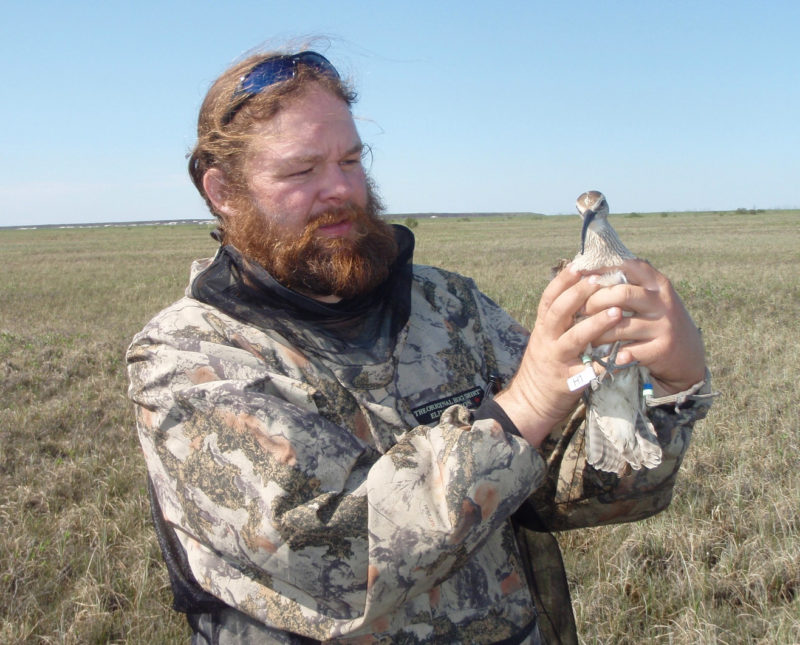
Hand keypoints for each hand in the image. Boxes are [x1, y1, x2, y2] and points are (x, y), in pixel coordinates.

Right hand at [494, 264, 626, 446]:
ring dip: (595, 324)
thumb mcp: (545, 339)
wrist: (530, 402)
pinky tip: (625, 355)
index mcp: (542, 328)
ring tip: (616, 312)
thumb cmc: (544, 366)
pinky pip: (590, 370)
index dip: (562, 281)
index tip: (578, 265)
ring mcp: (557, 361)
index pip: (549, 299)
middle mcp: (546, 341)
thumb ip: (559, 319)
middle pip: (559, 312)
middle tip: (599, 280)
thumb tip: (578, 290)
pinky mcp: (568, 382)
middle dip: (578, 295)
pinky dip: (607, 362)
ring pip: (574, 338)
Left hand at [579, 259, 705, 395]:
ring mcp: (664, 326)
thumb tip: (590, 271)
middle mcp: (662, 302)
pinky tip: (604, 355)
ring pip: (621, 325)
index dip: (602, 268)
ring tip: (587, 336)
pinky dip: (613, 354)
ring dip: (598, 332)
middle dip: (595, 302)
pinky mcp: (661, 349)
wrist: (687, 355)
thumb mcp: (651, 298)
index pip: (629, 266)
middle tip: (580, 310)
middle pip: (621, 294)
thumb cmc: (657, 320)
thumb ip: (629, 283)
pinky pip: (629, 350)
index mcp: (658, 284)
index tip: (582, 273)